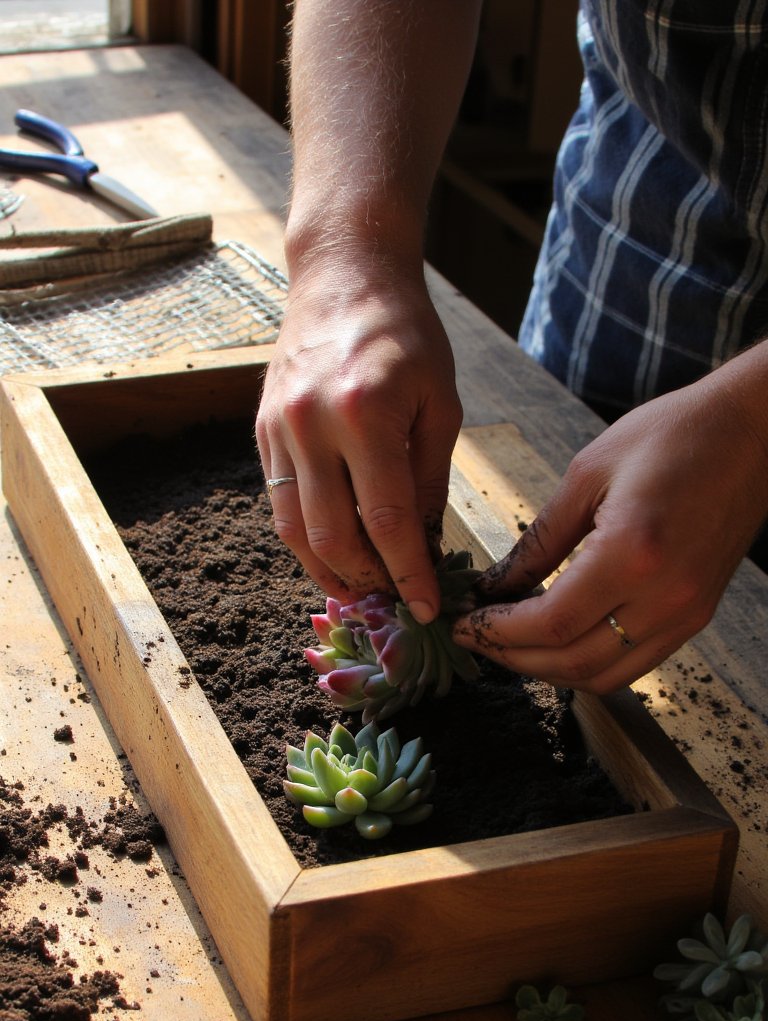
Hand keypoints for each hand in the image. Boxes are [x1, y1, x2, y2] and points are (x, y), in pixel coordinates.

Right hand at [255, 259, 462, 623]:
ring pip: (294, 532)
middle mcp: (312, 426)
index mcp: (367, 417)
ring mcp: (279, 430)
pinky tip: (333, 554)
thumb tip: (422, 550)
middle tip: (393, 603)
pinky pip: (279, 503)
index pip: (387, 523)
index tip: (427, 609)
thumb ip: (428, 480)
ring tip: (360, 592)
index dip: (408, 575)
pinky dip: (305, 539)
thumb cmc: (408, 336)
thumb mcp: (440, 404)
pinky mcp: (262, 431)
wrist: (344, 275)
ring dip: (328, 572)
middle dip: (367, 583)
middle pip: (333, 538)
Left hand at [452, 364, 767, 693]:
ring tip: (508, 646)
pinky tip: (556, 640)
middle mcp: (664, 596)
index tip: (463, 624)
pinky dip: (588, 664)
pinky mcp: (696, 616)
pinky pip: (633, 665)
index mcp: (632, 553)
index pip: (551, 623)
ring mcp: (686, 613)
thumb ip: (538, 541)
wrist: (752, 432)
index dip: (499, 634)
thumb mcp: (588, 473)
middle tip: (473, 639)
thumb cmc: (674, 434)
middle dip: (513, 659)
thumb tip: (493, 587)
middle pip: (573, 663)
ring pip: (603, 676)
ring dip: (548, 671)